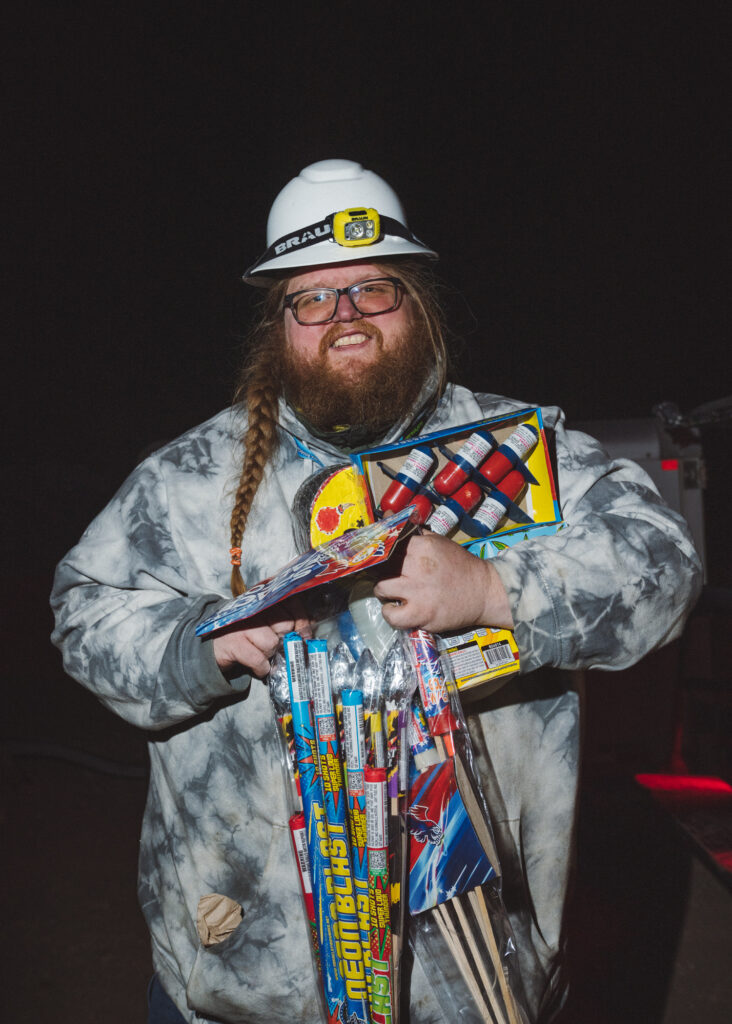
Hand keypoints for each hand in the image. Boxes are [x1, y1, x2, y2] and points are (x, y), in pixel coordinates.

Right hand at [212, 599, 311, 678]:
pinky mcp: (234, 644)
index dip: (302, 619)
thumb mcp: (263, 621)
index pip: (290, 602)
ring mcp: (242, 627)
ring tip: (264, 655)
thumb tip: (308, 629)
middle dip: (286, 640)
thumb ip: (284, 619)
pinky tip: (258, 667)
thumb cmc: (244, 633)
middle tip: (282, 647)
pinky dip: (261, 668)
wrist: (213, 643)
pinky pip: (258, 659)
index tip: (307, 634)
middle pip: (284, 624)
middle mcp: (253, 610)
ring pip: (272, 643)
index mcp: (263, 602)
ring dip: (271, 654)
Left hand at [372, 532, 513, 633]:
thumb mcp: (439, 542)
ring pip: (381, 589)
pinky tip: (397, 609)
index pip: (388, 545)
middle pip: (381, 566)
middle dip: (382, 571)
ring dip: (383, 591)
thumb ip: (413, 531)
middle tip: (389, 576)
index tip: (380, 557)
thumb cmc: (460, 566)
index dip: (381, 552)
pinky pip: (391, 615)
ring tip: (392, 592)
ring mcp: (418, 592)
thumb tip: (388, 515)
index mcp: (423, 546)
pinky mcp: (421, 614)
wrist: (484, 591)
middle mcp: (418, 567)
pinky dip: (390, 613)